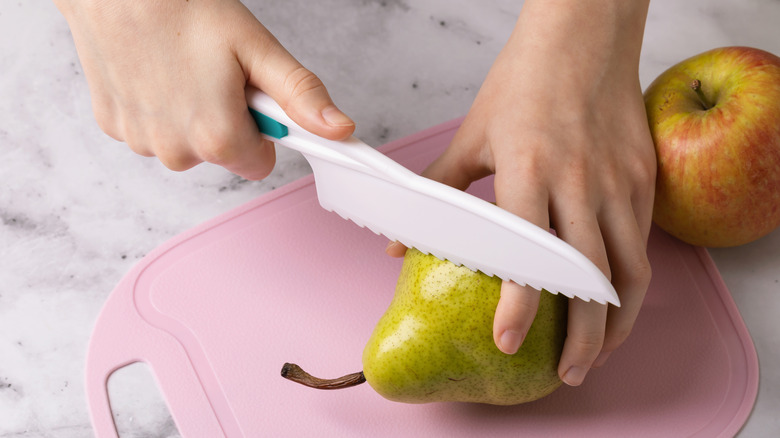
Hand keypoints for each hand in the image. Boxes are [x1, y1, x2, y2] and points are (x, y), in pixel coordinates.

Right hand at [54, 0, 353, 178]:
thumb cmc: (183, 9)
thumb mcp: (257, 49)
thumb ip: (301, 96)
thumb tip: (340, 130)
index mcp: (218, 139)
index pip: (259, 165)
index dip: (262, 130)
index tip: (253, 98)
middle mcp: (176, 151)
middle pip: (222, 154)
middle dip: (226, 120)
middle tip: (215, 73)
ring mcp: (141, 142)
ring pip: (186, 144)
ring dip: (190, 115)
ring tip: (182, 68)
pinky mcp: (113, 127)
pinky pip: (152, 131)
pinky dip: (158, 109)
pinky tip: (155, 73)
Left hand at [390, 0, 655, 385]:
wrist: (585, 36)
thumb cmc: (524, 81)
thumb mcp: (473, 135)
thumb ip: (438, 191)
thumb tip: (397, 246)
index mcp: (529, 168)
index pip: (526, 250)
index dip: (519, 303)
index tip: (508, 342)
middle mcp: (579, 179)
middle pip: (588, 276)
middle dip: (581, 335)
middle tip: (566, 373)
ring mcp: (618, 180)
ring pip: (628, 269)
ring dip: (616, 321)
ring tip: (597, 353)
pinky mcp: (643, 177)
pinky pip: (642, 243)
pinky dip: (630, 284)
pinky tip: (615, 305)